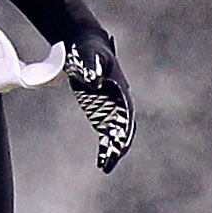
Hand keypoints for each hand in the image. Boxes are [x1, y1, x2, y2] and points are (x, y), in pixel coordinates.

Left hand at [65, 29, 134, 172]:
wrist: (85, 45)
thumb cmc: (88, 48)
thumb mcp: (88, 54)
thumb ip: (91, 66)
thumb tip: (95, 81)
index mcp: (120, 89)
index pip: (126, 112)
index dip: (124, 128)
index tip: (119, 142)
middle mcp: (120, 101)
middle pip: (124, 126)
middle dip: (120, 143)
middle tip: (112, 159)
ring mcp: (113, 108)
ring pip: (117, 133)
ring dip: (114, 150)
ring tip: (106, 167)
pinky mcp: (103, 112)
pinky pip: (107, 133)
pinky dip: (106, 147)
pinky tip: (101, 162)